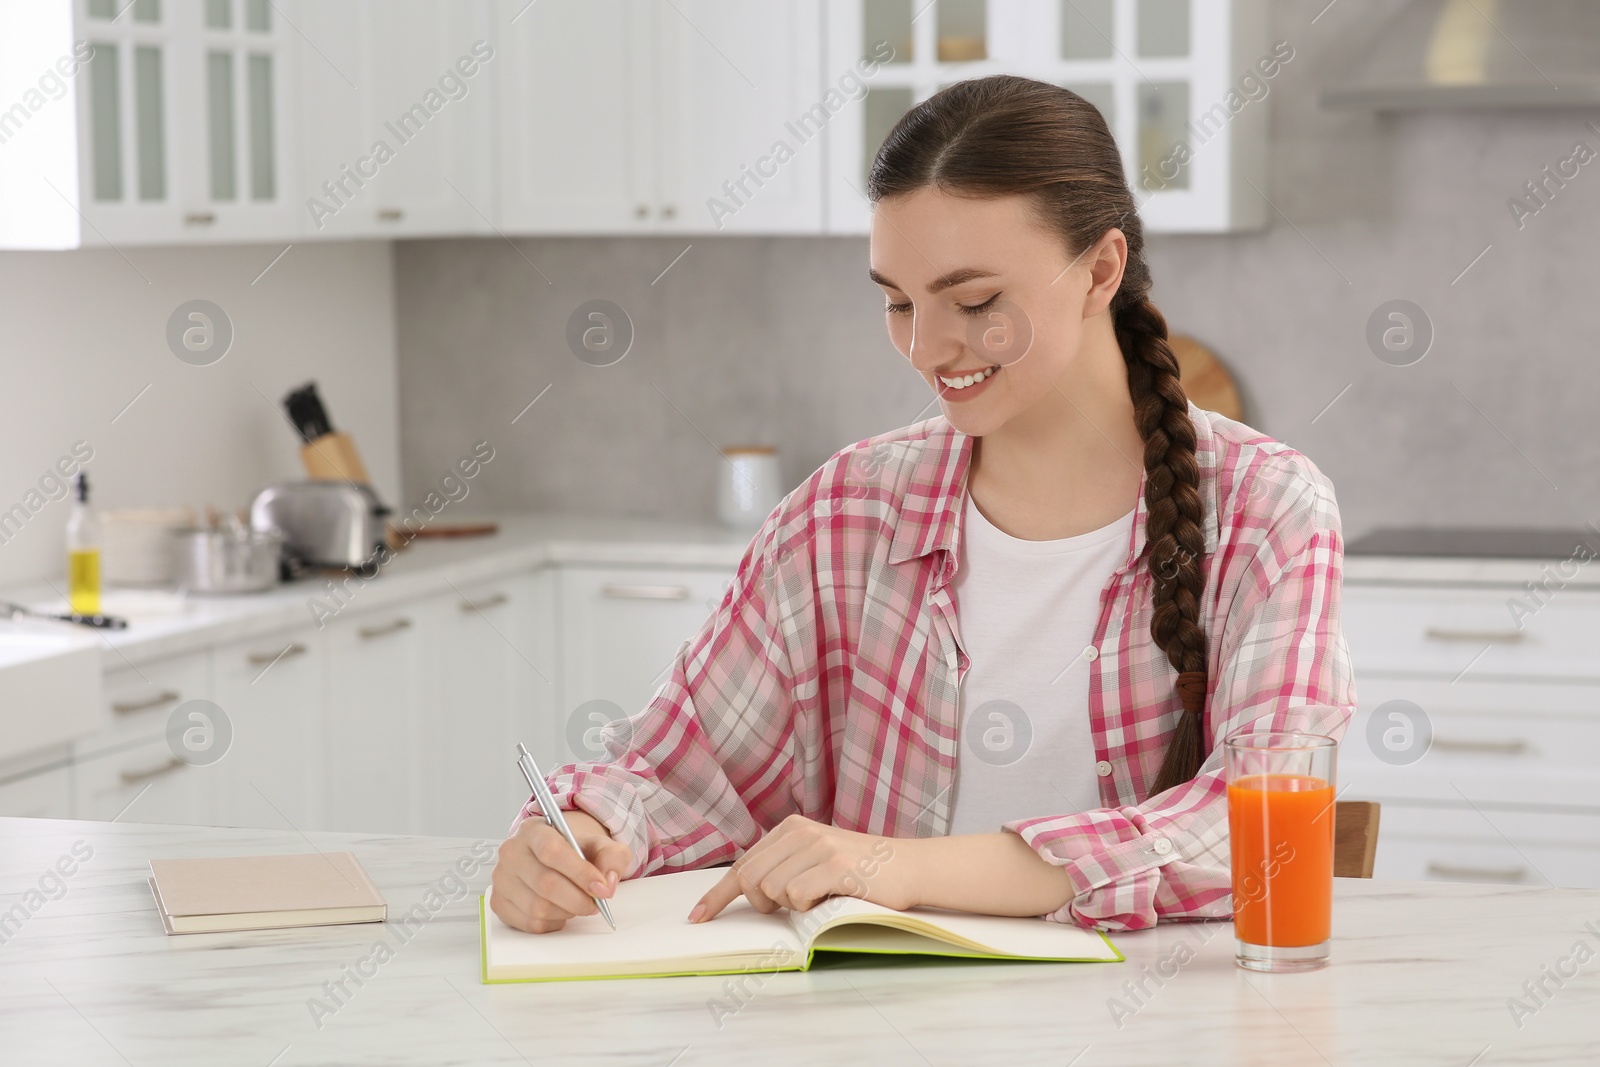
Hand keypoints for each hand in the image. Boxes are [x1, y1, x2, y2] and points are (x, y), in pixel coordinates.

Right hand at [491, 810, 631, 932]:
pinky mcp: (499, 902)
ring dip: (566, 912)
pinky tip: (560, 910)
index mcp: (534, 830)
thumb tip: (608, 884)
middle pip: (545, 883)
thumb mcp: (600, 844)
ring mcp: (502, 879)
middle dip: (578, 899)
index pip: (552, 851)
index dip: (579, 873)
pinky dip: (552, 922)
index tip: (600, 888)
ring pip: (538, 908)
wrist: (556, 855)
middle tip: (594, 903)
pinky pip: (529, 923)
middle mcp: (512, 852)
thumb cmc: (576, 849)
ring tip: (577, 903)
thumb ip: (612, 858)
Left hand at [689, 815, 907, 921]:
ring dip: (793, 905)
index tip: (697, 917)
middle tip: (795, 905)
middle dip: (763, 903)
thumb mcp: (814, 859)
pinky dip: (809, 906)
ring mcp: (819, 847)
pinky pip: (797, 896)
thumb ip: (783, 866)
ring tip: (821, 896)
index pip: (742, 864)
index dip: (717, 895)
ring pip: (772, 891)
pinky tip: (832, 896)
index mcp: (790, 828)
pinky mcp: (836, 866)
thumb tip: (746, 891)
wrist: (908, 867)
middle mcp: (801, 832)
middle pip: (751, 879)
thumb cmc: (859, 872)